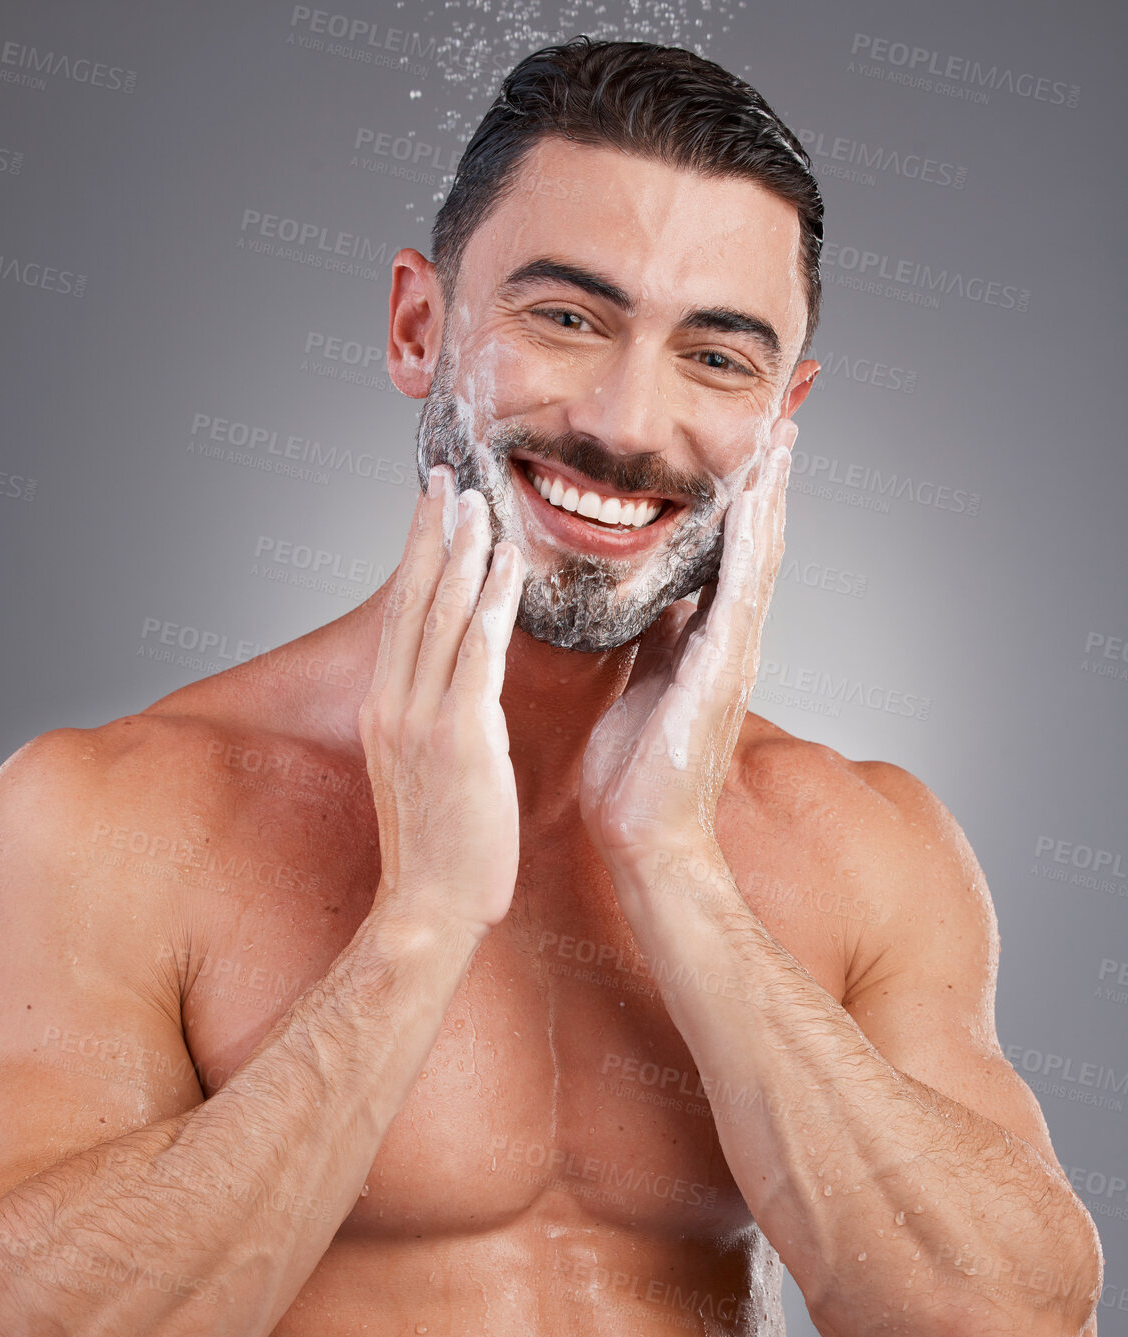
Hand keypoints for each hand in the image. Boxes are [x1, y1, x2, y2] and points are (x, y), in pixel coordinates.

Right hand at [359, 465, 524, 942]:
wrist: (429, 907)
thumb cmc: (442, 849)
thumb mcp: (430, 772)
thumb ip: (441, 720)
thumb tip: (467, 686)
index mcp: (387, 710)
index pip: (403, 617)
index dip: (418, 558)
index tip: (433, 510)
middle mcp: (393, 704)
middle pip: (411, 602)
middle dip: (431, 534)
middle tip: (447, 477)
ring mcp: (420, 719)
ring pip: (439, 617)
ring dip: (460, 552)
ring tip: (476, 499)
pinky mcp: (458, 738)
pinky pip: (474, 655)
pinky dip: (488, 603)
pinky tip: (504, 563)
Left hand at [579, 417, 795, 875]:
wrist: (645, 834)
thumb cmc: (636, 770)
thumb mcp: (641, 681)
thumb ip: (655, 636)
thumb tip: (653, 597)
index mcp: (706, 642)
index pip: (728, 556)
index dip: (740, 502)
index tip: (746, 449)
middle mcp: (730, 642)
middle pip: (755, 546)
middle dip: (767, 485)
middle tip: (781, 422)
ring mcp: (732, 656)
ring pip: (757, 560)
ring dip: (769, 499)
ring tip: (779, 442)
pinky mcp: (721, 671)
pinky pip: (739, 594)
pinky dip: (748, 544)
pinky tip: (752, 502)